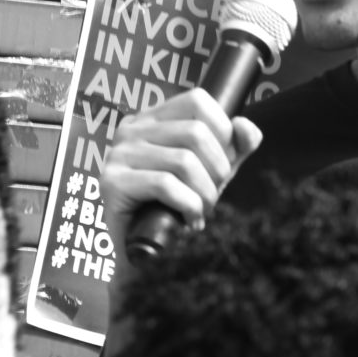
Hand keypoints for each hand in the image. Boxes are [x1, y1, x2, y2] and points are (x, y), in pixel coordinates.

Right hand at [100, 88, 261, 264]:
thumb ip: (235, 147)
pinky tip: (190, 221)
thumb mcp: (213, 171)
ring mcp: (118, 154)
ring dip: (204, 193)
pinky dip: (188, 206)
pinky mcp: (112, 183)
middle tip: (212, 196)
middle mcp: (131, 129)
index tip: (223, 164)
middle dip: (217, 170)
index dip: (223, 131)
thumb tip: (245, 125)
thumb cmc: (177, 207)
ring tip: (201, 211)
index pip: (198, 100)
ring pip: (183, 161)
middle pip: (195, 132)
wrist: (146, 256)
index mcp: (153, 118)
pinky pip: (165, 185)